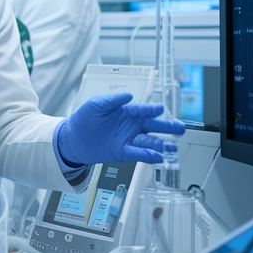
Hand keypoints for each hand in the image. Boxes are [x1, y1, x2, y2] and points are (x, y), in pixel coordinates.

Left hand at [57, 93, 184, 165]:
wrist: (73, 138)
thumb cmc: (84, 118)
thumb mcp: (96, 104)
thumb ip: (111, 100)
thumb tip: (128, 95)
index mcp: (126, 112)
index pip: (142, 110)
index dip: (151, 110)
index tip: (160, 109)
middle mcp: (130, 126)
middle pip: (152, 126)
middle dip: (166, 127)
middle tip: (179, 128)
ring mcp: (128, 139)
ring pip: (148, 141)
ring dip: (160, 143)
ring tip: (171, 146)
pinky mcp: (123, 152)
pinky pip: (138, 153)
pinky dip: (148, 155)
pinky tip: (158, 157)